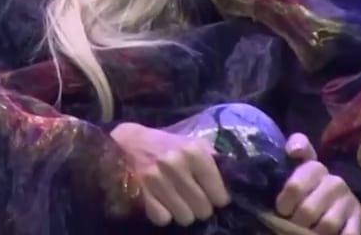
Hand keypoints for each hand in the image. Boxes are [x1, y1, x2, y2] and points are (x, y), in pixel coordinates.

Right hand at [109, 122, 230, 226]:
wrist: (126, 142)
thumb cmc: (164, 145)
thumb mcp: (190, 143)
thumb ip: (211, 158)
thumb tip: (234, 178)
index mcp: (193, 151)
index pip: (220, 194)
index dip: (218, 198)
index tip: (212, 196)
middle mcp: (176, 164)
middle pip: (203, 210)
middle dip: (200, 208)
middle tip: (192, 198)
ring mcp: (156, 180)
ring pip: (185, 218)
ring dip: (182, 213)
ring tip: (176, 200)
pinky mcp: (140, 193)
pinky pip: (163, 219)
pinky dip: (163, 214)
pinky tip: (160, 202)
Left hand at [276, 133, 360, 234]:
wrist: (330, 192)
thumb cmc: (304, 180)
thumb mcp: (295, 162)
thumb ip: (294, 147)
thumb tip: (295, 150)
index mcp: (315, 168)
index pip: (295, 187)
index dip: (284, 203)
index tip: (281, 210)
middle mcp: (335, 183)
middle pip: (308, 210)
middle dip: (295, 222)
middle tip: (292, 224)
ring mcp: (349, 201)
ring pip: (327, 225)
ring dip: (312, 233)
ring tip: (305, 231)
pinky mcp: (359, 218)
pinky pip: (348, 234)